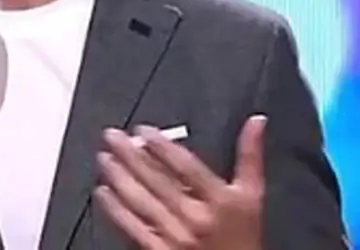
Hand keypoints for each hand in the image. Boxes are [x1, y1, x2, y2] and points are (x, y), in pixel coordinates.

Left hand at [95, 115, 266, 249]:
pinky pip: (133, 227)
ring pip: (142, 201)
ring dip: (119, 177)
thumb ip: (250, 157)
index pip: (186, 166)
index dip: (162, 146)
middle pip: (158, 180)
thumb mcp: (253, 196)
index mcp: (221, 200)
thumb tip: (256, 121)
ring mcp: (177, 236)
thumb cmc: (243, 238)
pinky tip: (103, 192)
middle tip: (112, 136)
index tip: (142, 130)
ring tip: (104, 157)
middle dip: (131, 155)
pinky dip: (116, 209)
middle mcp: (197, 217)